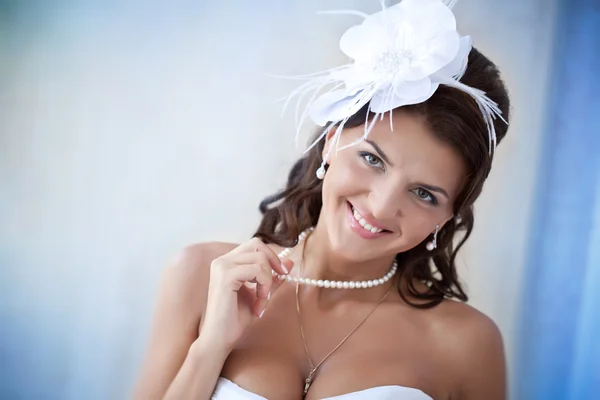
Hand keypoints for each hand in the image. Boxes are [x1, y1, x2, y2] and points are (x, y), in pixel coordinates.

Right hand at [199, 237, 292, 351]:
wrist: (220, 338)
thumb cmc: (236, 319)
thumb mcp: (260, 293)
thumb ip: (272, 277)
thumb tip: (290, 260)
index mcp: (227, 262)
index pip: (255, 245)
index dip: (272, 256)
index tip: (283, 273)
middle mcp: (222, 261)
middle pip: (257, 246)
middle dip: (272, 264)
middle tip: (277, 282)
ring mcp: (222, 266)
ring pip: (260, 259)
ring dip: (267, 281)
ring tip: (262, 300)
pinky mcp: (225, 276)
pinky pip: (257, 270)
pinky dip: (264, 286)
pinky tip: (259, 302)